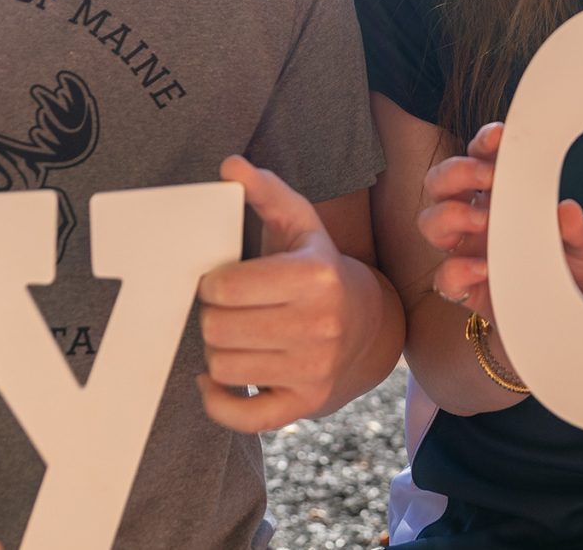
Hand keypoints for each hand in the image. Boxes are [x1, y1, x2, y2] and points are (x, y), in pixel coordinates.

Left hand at [194, 156, 363, 431]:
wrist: (370, 324)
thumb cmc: (319, 268)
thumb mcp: (301, 225)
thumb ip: (266, 191)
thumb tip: (230, 164)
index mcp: (315, 275)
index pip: (224, 286)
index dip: (213, 282)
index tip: (224, 280)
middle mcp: (319, 325)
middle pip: (217, 328)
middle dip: (212, 315)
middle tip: (227, 308)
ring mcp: (313, 370)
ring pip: (222, 366)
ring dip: (216, 350)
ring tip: (233, 335)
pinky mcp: (305, 404)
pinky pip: (241, 417)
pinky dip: (217, 401)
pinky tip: (215, 380)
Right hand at [416, 121, 582, 322]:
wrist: (565, 321)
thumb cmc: (569, 272)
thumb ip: (579, 231)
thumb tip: (568, 211)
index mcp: (501, 195)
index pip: (479, 156)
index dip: (483, 142)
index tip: (499, 137)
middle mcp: (475, 218)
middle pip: (440, 181)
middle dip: (457, 171)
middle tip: (488, 177)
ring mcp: (465, 252)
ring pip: (430, 221)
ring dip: (450, 214)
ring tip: (484, 220)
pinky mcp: (465, 289)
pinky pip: (444, 277)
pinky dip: (459, 270)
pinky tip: (485, 269)